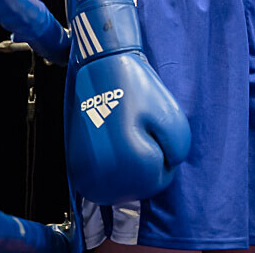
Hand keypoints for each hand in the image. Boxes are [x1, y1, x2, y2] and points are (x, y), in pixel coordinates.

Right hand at [67, 0, 190, 204]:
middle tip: (138, 128)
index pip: (162, 179)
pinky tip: (111, 142)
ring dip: (129, 168)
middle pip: (142, 186)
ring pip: (122, 187)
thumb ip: (179, 149)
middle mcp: (104, 176)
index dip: (164, 152)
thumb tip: (169, 166)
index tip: (153, 127)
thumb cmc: (137, 88)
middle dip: (147, 161)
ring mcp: (86, 175)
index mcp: (131, 164)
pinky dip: (111, 169)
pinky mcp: (75, 169)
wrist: (100, 68)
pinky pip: (103, 183)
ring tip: (124, 134)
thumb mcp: (172, 115)